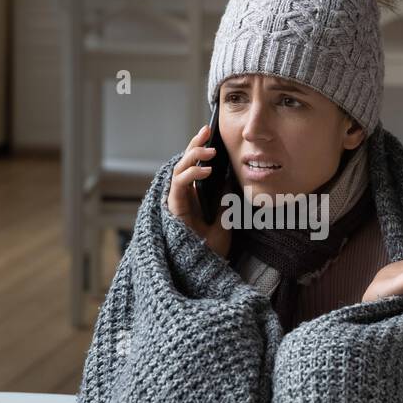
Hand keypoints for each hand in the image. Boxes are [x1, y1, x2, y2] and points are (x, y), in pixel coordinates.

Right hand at [166, 122, 232, 259]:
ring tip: (210, 151)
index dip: (201, 149)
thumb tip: (228, 177)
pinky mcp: (174, 209)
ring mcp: (177, 202)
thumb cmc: (214, 249)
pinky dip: (190, 174)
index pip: (195, 166)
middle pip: (184, 163)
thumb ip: (225, 199)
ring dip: (193, 156)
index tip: (212, 135)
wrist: (208, 271)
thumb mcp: (226, 218)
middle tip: (206, 131)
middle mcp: (183, 197)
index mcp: (194, 196)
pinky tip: (205, 170)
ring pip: (179, 169)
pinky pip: (178, 185)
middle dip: (194, 145)